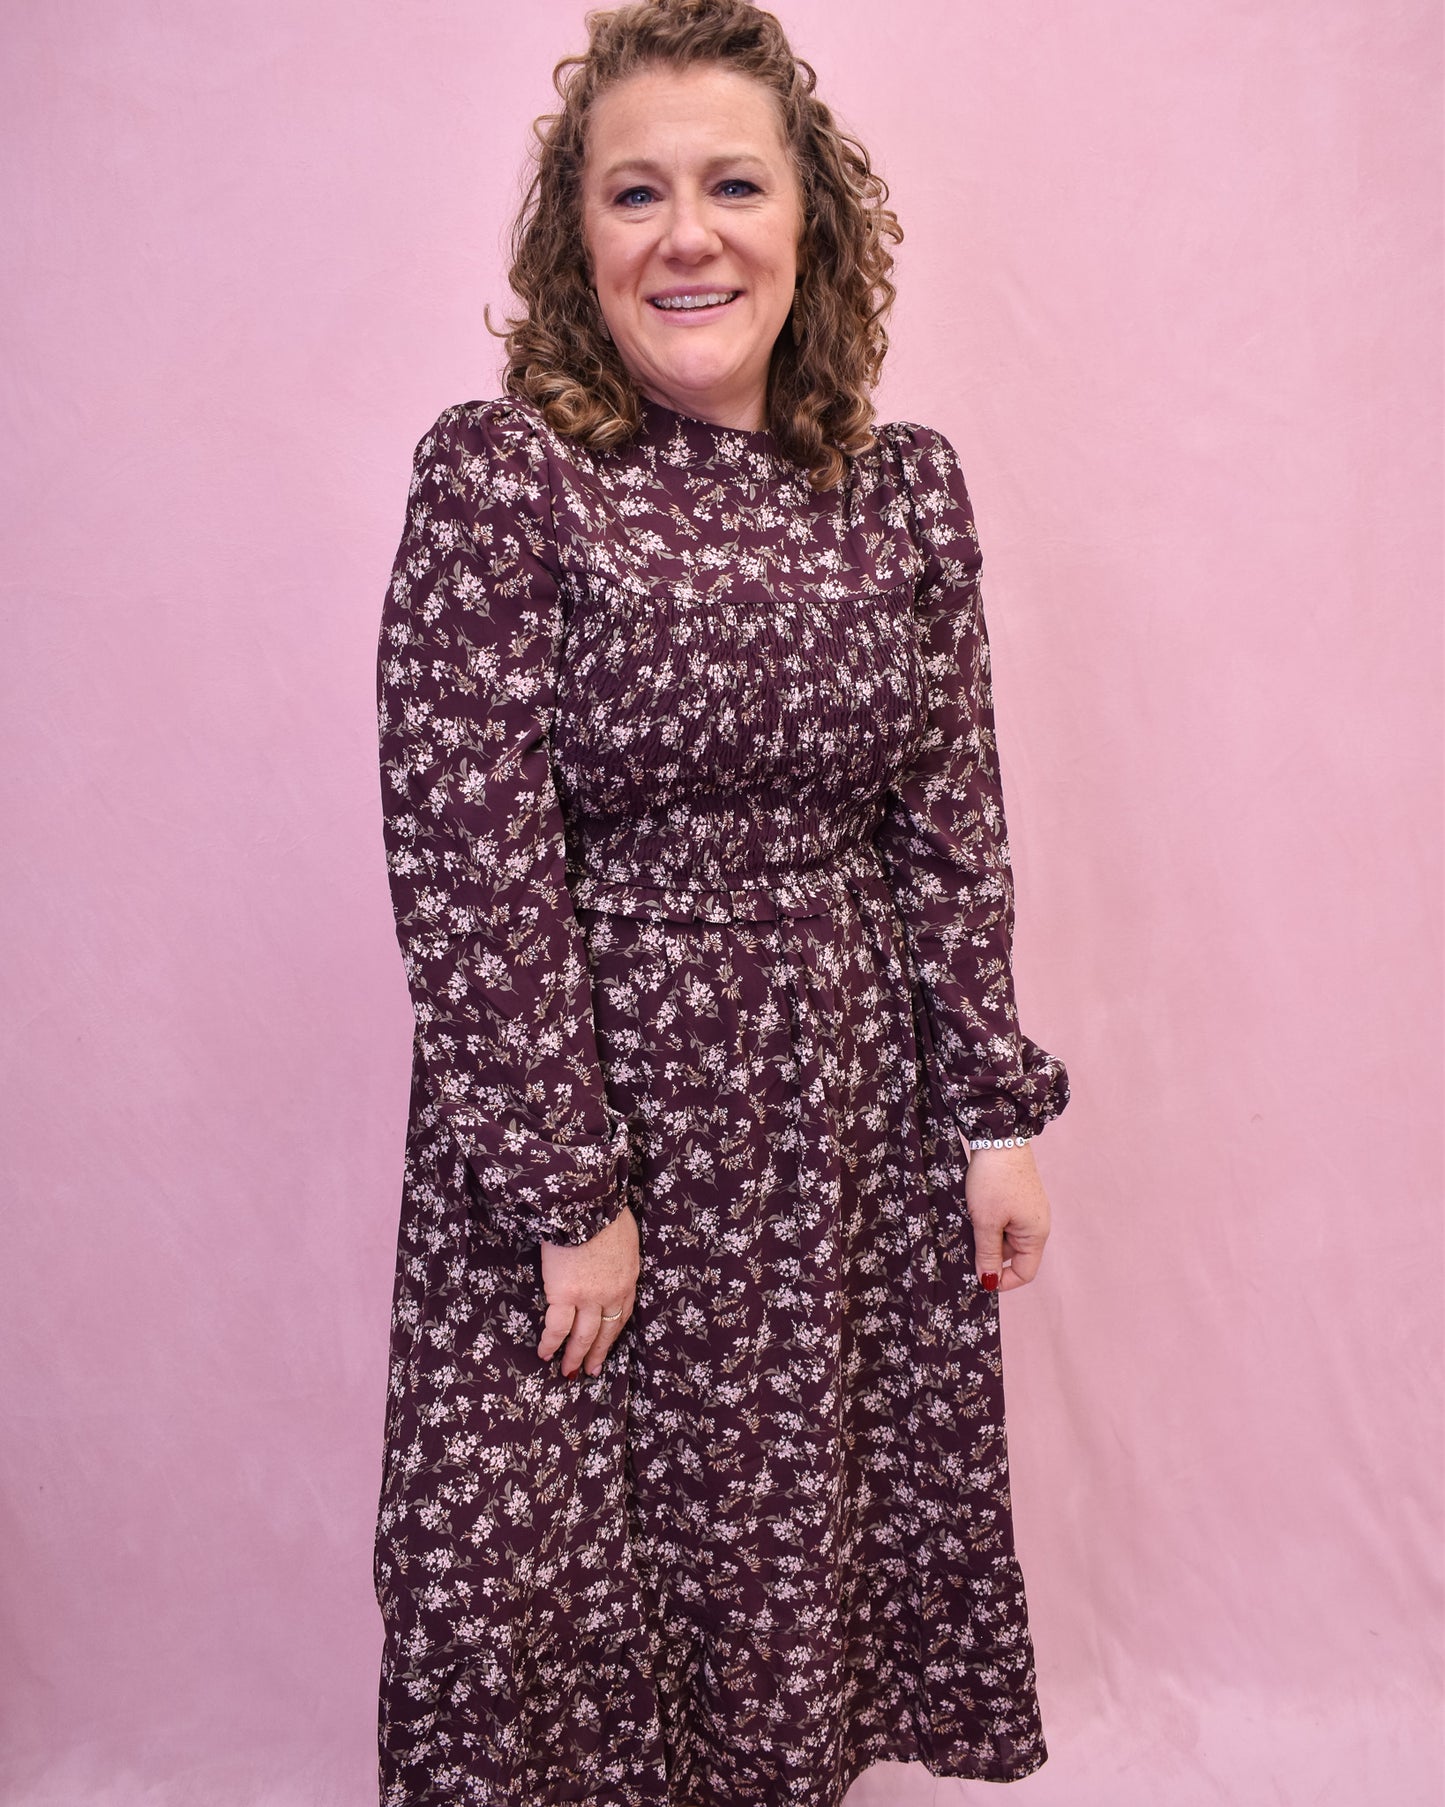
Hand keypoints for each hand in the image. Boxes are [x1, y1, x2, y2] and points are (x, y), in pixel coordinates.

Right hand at [537, 1205, 639, 1376]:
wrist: (588, 1205)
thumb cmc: (605, 1213)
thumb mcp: (626, 1239)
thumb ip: (620, 1257)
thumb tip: (611, 1262)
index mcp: (628, 1279)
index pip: (622, 1314)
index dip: (612, 1334)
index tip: (606, 1346)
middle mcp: (611, 1294)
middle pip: (605, 1331)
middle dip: (597, 1353)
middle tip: (590, 1371)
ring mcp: (588, 1298)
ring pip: (582, 1336)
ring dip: (574, 1356)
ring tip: (567, 1371)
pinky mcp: (564, 1295)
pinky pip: (557, 1327)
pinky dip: (550, 1343)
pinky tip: (544, 1353)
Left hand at [965, 1142, 1050, 1292]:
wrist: (999, 1137)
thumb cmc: (994, 1180)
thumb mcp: (986, 1221)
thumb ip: (987, 1254)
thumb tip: (988, 1282)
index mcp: (1036, 1234)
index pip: (1025, 1272)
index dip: (1002, 1280)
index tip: (978, 1278)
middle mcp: (1036, 1225)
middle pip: (1013, 1256)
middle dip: (990, 1257)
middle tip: (965, 1249)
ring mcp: (1027, 1211)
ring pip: (1005, 1238)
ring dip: (986, 1239)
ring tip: (967, 1227)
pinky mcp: (1017, 1198)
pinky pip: (1003, 1222)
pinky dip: (988, 1224)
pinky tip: (972, 1215)